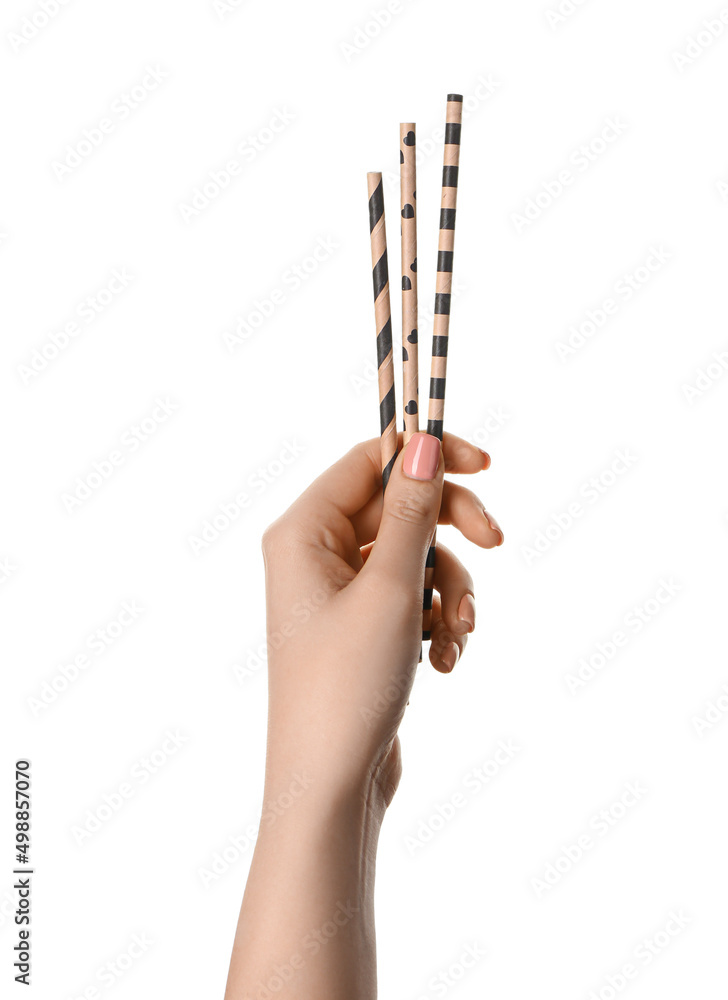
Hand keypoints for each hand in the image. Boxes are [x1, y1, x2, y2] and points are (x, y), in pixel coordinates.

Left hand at [260, 431, 502, 809]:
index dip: (429, 457)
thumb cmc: (346, 687)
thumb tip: (425, 442)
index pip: (370, 461)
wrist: (331, 788)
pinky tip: (444, 662)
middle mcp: (315, 557)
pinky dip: (438, 622)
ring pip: (415, 557)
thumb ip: (412, 510)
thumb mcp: (390, 589)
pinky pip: (413, 599)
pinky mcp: (364, 630)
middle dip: (451, 532)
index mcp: (303, 533)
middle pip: (400, 508)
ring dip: (450, 589)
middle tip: (497, 540)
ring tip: (458, 634)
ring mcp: (340, 596)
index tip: (485, 466)